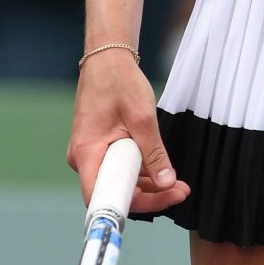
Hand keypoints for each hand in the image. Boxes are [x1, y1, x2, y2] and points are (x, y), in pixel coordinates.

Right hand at [68, 51, 190, 216]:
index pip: (102, 196)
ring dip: (148, 185)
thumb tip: (167, 182)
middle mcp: (83, 158)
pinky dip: (140, 172)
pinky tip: (162, 171)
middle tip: (180, 191)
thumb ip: (154, 153)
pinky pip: (118, 169)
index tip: (161, 203)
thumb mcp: (142, 118)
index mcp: (87, 152)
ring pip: (118, 181)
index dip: (132, 205)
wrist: (107, 59)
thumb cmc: (119, 81)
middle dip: (150, 195)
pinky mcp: (99, 149)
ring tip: (178, 183)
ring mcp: (91, 154)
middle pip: (113, 191)